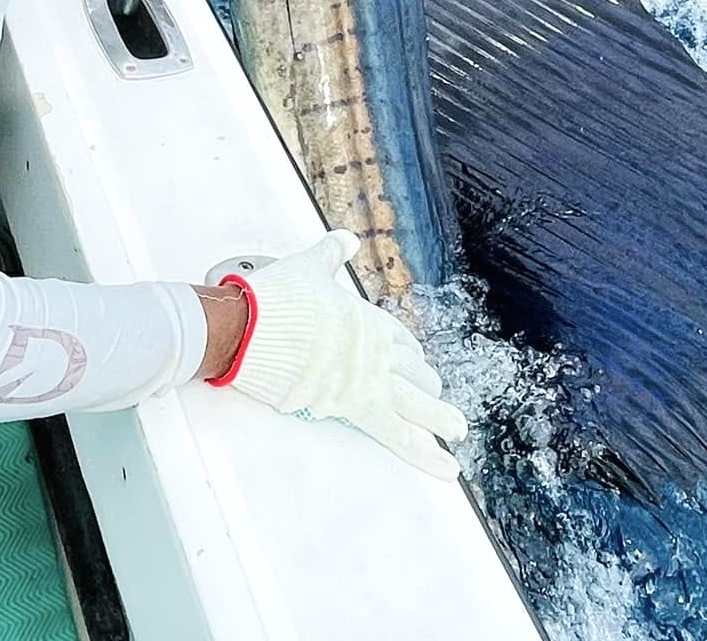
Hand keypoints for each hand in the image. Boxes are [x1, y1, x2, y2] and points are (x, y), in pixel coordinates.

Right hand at [214, 231, 467, 479]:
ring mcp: (370, 380)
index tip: (417, 366)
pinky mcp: (355, 408)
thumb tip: (346, 239)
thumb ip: (332, 254)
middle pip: (415, 374)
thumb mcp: (310, 266)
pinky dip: (426, 454)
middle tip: (437, 400)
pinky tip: (445, 466)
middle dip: (427, 388)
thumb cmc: (276, 298)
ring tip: (457, 432)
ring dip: (441, 421)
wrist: (249, 326)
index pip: (402, 342)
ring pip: (419, 405)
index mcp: (368, 319)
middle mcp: (376, 350)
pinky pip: (400, 435)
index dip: (410, 356)